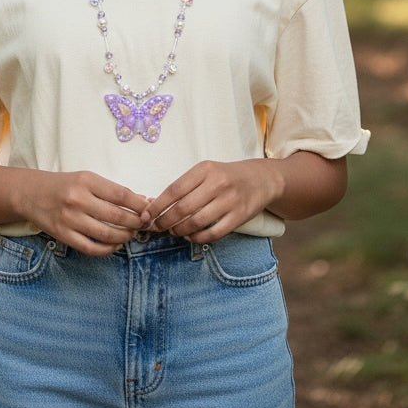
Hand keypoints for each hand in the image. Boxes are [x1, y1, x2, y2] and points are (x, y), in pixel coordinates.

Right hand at [19, 169, 149, 256]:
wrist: (31, 193)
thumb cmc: (64, 185)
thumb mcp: (87, 179)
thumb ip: (111, 190)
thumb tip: (141, 201)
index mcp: (86, 181)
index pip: (120, 194)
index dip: (138, 204)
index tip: (148, 209)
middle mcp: (78, 199)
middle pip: (116, 215)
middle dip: (135, 222)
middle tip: (143, 224)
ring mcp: (70, 219)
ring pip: (106, 233)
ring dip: (124, 236)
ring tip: (131, 234)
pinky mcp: (63, 235)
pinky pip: (91, 248)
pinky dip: (107, 249)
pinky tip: (115, 244)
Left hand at [142, 159, 279, 243]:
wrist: (261, 179)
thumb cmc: (226, 175)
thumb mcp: (206, 171)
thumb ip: (186, 185)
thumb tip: (157, 204)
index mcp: (205, 169)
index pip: (174, 189)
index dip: (157, 205)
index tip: (146, 215)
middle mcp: (218, 183)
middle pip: (183, 208)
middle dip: (165, 221)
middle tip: (156, 227)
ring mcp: (230, 201)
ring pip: (197, 222)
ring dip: (180, 230)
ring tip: (173, 231)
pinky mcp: (239, 217)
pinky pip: (214, 233)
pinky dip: (198, 238)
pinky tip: (190, 236)